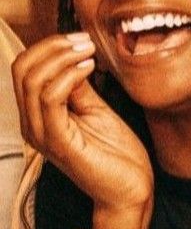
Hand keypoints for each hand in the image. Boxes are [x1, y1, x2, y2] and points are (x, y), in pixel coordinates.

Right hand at [12, 32, 151, 217]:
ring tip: (89, 52)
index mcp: (38, 115)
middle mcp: (33, 124)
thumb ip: (79, 87)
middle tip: (84, 41)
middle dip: (53, 47)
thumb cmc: (115, 153)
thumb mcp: (95, 110)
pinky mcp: (60, 143)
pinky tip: (89, 69)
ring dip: (62, 58)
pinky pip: (51, 100)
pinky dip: (68, 76)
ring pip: (32, 82)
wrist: (129, 189)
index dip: (48, 46)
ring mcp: (43, 135)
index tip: (80, 38)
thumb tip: (73, 58)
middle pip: (22, 70)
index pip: (24, 69)